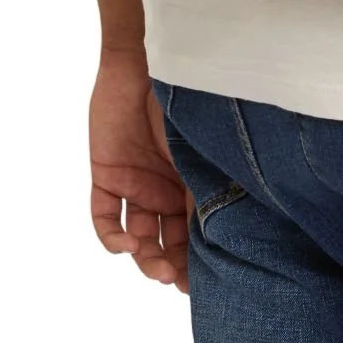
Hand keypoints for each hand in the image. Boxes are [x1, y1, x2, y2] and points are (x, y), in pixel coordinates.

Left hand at [89, 48, 191, 293]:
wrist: (149, 61)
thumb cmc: (187, 96)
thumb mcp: (204, 146)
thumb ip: (213, 180)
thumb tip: (238, 224)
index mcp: (190, 182)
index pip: (193, 231)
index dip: (195, 259)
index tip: (202, 282)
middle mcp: (162, 188)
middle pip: (165, 241)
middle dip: (170, 265)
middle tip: (175, 281)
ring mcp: (133, 184)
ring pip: (136, 236)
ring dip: (143, 257)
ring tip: (154, 266)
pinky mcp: (107, 176)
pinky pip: (103, 218)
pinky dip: (111, 238)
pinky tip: (126, 244)